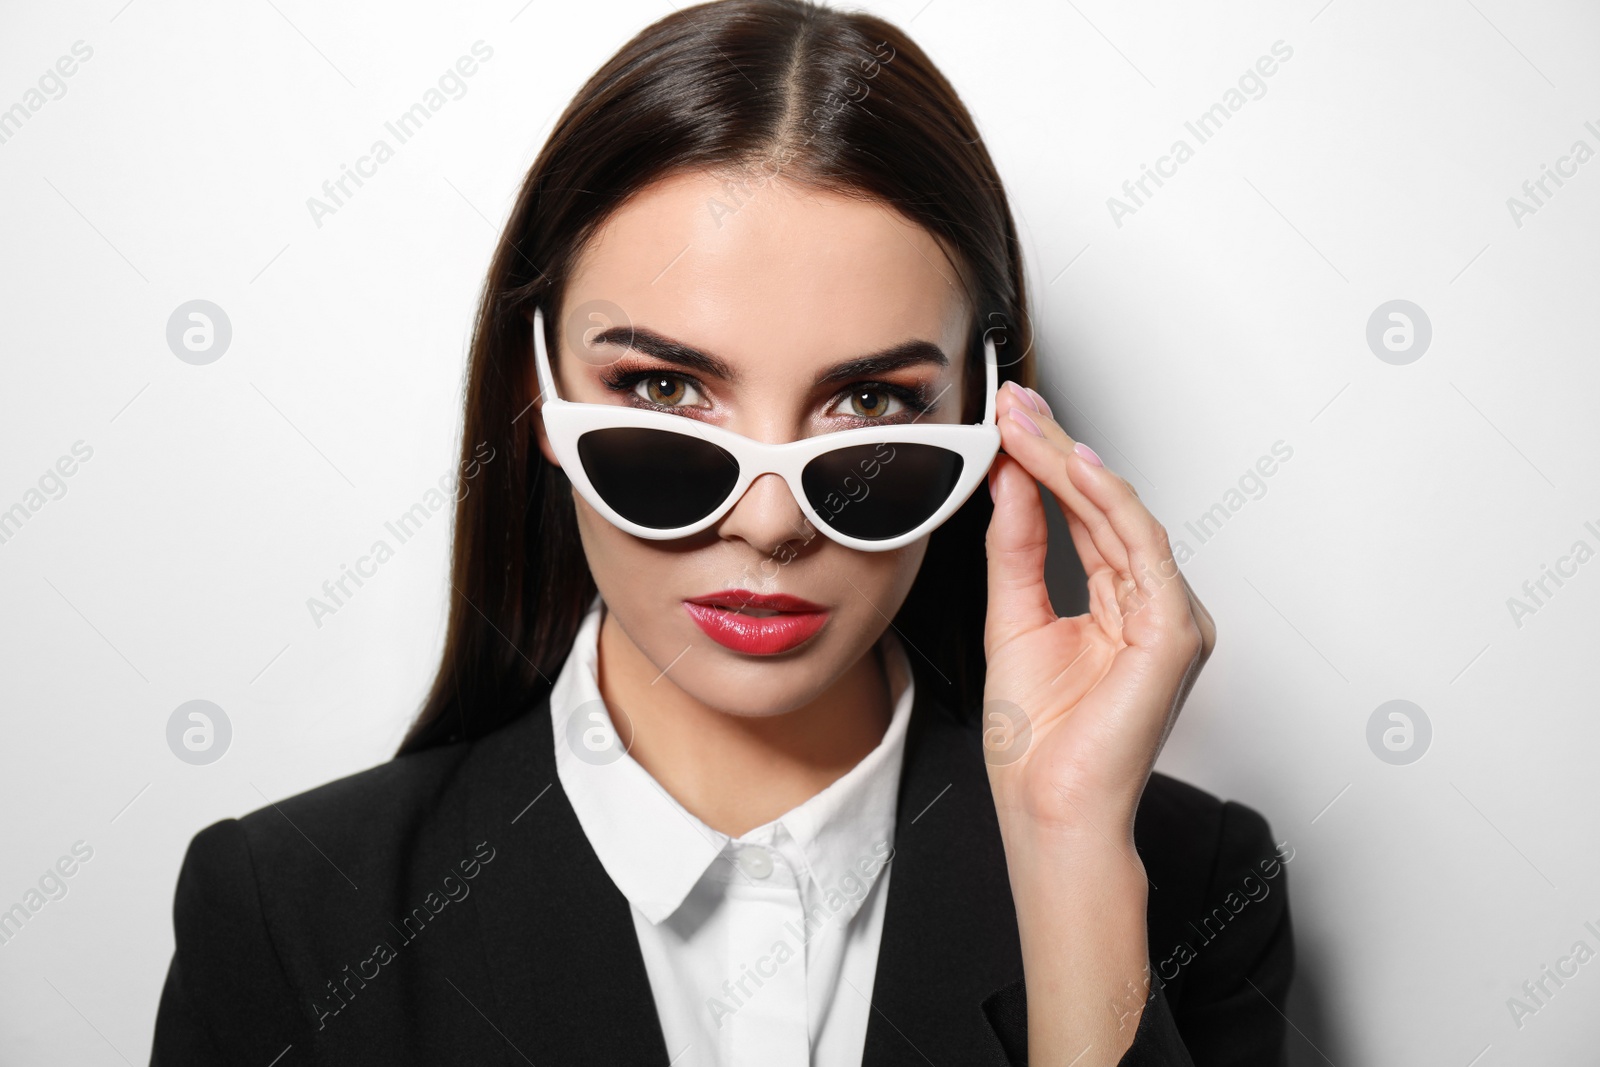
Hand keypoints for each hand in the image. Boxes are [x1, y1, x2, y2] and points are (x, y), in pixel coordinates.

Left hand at [982, 380, 1215, 841]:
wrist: (1047, 810)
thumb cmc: (1038, 743)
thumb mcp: (1013, 619)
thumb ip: (1018, 548)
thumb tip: (1010, 481)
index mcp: (1119, 606)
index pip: (1083, 516)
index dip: (1046, 464)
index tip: (1007, 421)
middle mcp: (1150, 605)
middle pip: (1103, 507)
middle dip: (1055, 449)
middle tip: (1013, 403)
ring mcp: (1168, 617)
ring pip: (1121, 516)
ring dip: (1071, 463)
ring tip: (1026, 422)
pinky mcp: (1174, 632)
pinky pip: (1143, 549)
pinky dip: (1109, 503)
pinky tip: (1075, 467)